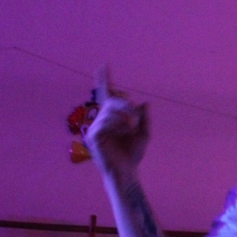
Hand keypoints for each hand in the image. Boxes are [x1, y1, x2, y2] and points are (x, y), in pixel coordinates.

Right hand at [86, 66, 149, 183]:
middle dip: (125, 107)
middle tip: (135, 119)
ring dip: (124, 118)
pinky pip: (104, 122)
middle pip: (112, 102)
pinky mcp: (92, 136)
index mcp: (113, 118)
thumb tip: (144, 103)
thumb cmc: (133, 154)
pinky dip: (116, 125)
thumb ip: (144, 118)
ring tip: (130, 129)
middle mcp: (102, 120)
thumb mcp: (144, 134)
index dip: (105, 80)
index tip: (103, 65)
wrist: (127, 171)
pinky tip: (122, 133)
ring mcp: (95, 128)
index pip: (107, 96)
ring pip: (110, 112)